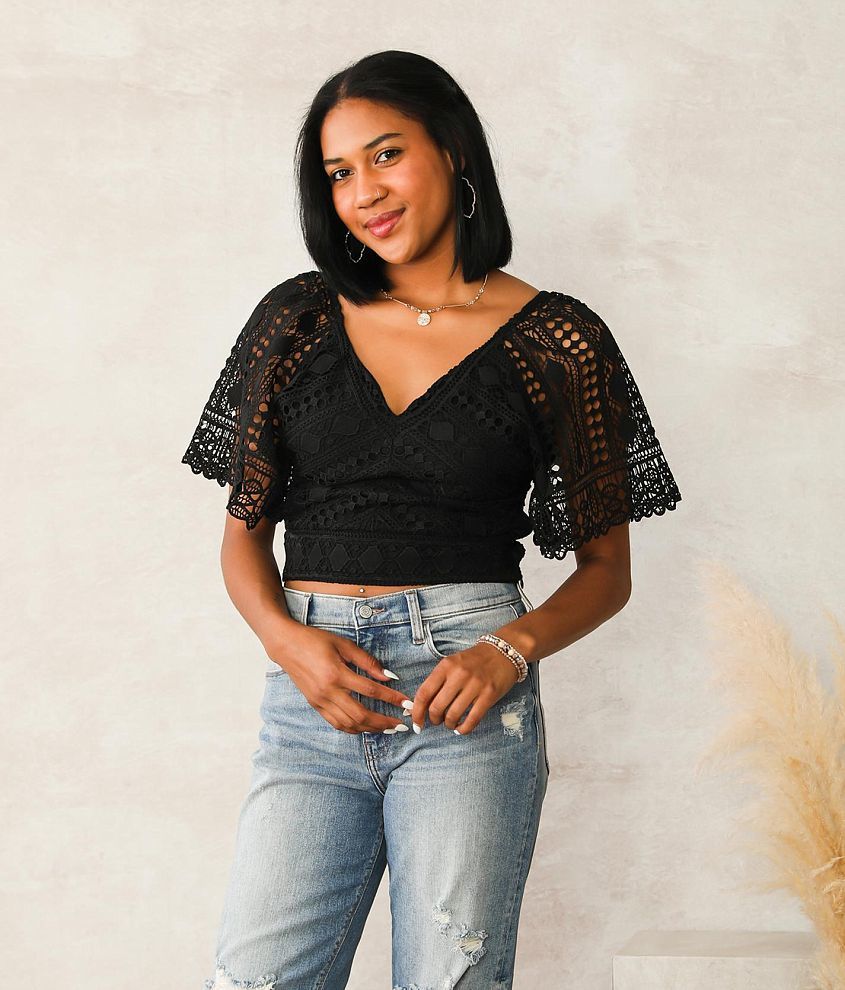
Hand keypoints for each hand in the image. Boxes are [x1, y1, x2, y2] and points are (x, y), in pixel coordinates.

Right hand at [267, 626, 412, 733]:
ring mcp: (320, 701)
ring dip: (370, 729)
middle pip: (361, 715)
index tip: (407, 703)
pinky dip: (353, 729)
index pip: (371, 691)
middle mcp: (328, 691)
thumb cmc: (316, 640)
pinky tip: (365, 728)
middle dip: (384, 722)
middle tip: (401, 724)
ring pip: (349, 724)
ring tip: (387, 729)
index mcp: (337, 673)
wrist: (286, 645)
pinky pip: (336, 724)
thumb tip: (389, 676)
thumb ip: (367, 661)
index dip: (392, 698)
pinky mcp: (315, 705)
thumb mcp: (344, 644)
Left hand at [411, 641, 518, 734]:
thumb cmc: (474, 660)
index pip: (424, 693)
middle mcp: (459, 675)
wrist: (503, 652)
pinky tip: (461, 728)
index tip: (417, 723)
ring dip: (449, 724)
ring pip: (453, 715)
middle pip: (437, 707)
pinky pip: (472, 719)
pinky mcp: (489, 695)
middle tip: (437, 721)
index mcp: (446, 666)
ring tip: (450, 723)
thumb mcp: (453, 663)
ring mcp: (475, 685)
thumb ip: (438, 681)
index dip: (417, 712)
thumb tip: (423, 706)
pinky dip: (464, 729)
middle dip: (434, 720)